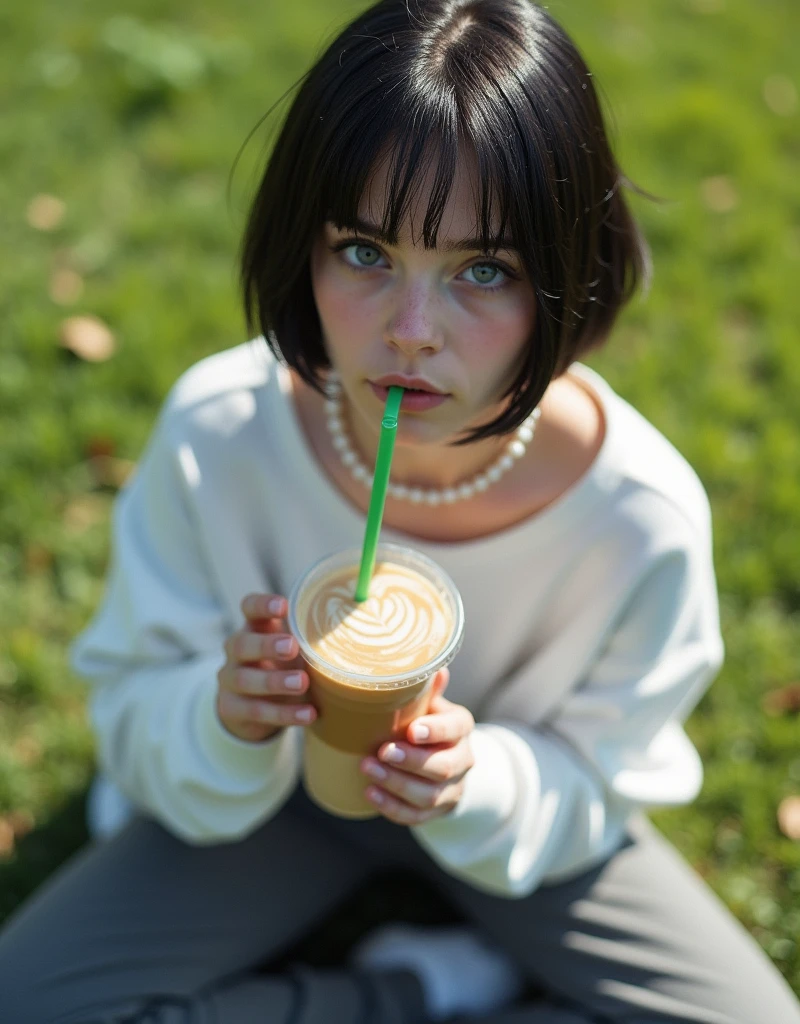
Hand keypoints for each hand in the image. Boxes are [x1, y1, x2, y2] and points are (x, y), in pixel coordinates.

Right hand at [216, 593, 316, 742]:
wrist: (250, 708)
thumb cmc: (280, 666)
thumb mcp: (292, 649)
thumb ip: (310, 638)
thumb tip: (359, 627)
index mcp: (254, 628)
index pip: (249, 608)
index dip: (262, 605)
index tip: (283, 606)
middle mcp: (236, 651)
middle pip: (241, 644)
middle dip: (266, 645)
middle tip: (292, 646)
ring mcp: (230, 680)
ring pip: (245, 679)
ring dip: (275, 681)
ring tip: (302, 683)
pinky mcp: (232, 708)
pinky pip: (256, 711)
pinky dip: (284, 713)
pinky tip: (307, 714)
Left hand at [359, 668, 475, 824]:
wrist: (445, 760)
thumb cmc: (429, 723)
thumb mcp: (430, 703)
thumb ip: (425, 689)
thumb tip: (430, 666)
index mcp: (461, 727)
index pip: (454, 729)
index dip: (435, 731)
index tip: (411, 730)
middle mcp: (463, 759)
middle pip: (443, 767)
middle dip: (411, 761)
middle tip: (382, 752)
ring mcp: (453, 788)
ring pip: (429, 794)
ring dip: (396, 784)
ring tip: (367, 770)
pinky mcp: (438, 811)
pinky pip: (417, 816)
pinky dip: (393, 808)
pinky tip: (371, 794)